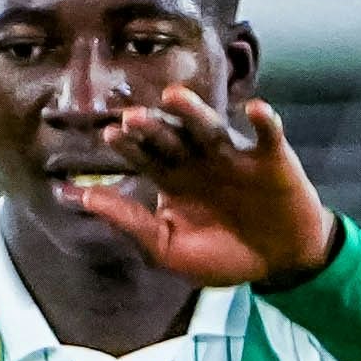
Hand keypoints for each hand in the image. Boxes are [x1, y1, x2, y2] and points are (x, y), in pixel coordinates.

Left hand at [63, 87, 340, 288]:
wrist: (275, 264)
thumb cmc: (220, 256)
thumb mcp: (167, 248)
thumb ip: (130, 222)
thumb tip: (85, 199)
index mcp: (172, 178)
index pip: (145, 156)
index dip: (128, 146)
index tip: (109, 135)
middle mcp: (199, 161)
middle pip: (171, 138)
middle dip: (152, 126)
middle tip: (131, 116)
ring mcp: (235, 157)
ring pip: (211, 128)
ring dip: (193, 112)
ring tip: (173, 96)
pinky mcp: (272, 160)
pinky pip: (269, 136)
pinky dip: (266, 121)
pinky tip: (256, 109)